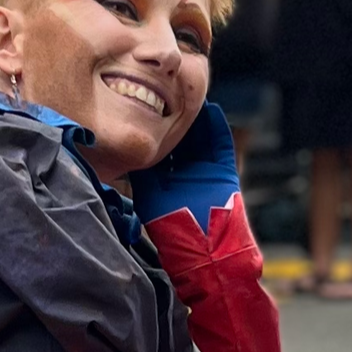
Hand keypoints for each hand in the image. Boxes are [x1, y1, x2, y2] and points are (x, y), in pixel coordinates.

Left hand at [127, 99, 240, 232]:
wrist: (207, 255)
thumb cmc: (175, 234)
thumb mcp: (150, 199)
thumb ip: (143, 176)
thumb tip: (127, 153)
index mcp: (165, 186)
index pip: (157, 152)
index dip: (152, 133)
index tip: (144, 111)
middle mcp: (184, 178)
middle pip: (179, 143)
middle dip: (174, 121)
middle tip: (167, 97)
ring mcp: (205, 176)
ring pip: (200, 140)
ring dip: (196, 120)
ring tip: (189, 96)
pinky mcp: (224, 175)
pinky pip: (221, 146)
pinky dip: (218, 128)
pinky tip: (211, 111)